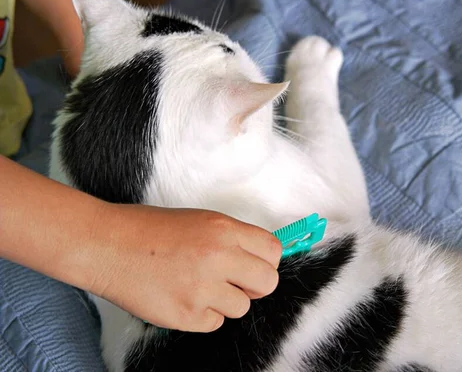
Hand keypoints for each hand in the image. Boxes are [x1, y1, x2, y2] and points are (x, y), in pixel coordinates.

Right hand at [88, 205, 281, 332]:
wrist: (105, 245)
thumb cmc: (147, 229)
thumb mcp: (199, 220)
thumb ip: (231, 239)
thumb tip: (256, 258)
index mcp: (223, 229)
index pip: (272, 250)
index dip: (266, 260)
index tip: (255, 264)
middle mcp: (217, 257)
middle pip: (268, 282)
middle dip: (256, 285)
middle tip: (236, 282)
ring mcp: (201, 289)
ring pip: (242, 307)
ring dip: (226, 301)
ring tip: (198, 286)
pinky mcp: (186, 315)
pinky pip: (215, 323)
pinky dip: (203, 315)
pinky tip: (183, 297)